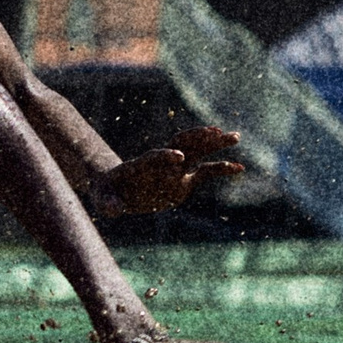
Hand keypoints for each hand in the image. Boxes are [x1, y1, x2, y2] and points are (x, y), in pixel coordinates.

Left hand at [90, 127, 242, 217]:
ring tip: (235, 136)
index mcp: (141, 165)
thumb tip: (113, 211)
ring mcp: (175, 169)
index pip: (155, 156)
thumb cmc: (106, 193)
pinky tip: (239, 168)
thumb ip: (107, 204)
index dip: (165, 155)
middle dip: (199, 138)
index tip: (177, 157)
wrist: (115, 189)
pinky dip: (221, 168)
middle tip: (218, 131)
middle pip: (182, 145)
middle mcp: (161, 163)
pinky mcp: (185, 179)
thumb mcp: (102, 199)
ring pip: (197, 151)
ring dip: (215, 143)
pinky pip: (206, 171)